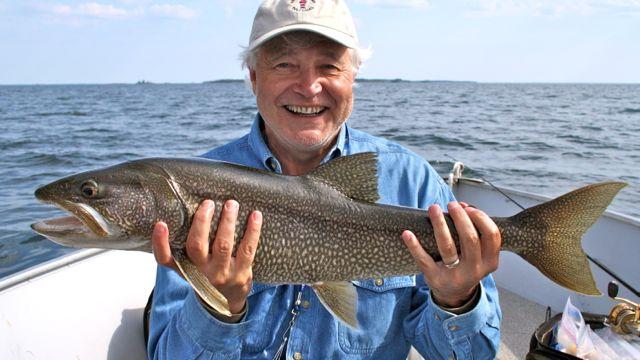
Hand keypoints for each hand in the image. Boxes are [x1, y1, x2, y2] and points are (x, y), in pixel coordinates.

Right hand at [151, 199, 262, 313]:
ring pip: (223, 245)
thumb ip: (183, 246)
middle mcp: (201, 272)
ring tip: (232, 204)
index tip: (161, 224)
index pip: (165, 259)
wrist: (228, 301)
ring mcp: (222, 274)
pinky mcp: (242, 274)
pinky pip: (247, 249)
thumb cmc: (206, 274)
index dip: (160, 243)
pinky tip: (255, 215)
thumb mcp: (190, 266)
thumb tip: (183, 210)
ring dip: (228, 222)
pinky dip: (252, 231)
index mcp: (185, 267)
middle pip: (197, 246)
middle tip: (208, 203)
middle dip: (202, 222)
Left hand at [402, 202, 499, 307]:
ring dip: (439, 224)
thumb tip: (462, 206)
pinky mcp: (435, 278)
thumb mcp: (479, 255)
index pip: (492, 236)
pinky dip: (414, 245)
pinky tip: (407, 233)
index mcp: (489, 262)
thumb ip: (475, 232)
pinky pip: (423, 259)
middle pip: (470, 238)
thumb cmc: (466, 266)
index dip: (481, 218)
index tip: (468, 208)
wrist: (454, 295)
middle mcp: (474, 270)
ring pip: (447, 246)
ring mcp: (454, 275)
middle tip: (451, 204)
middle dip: (460, 217)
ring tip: (434, 208)